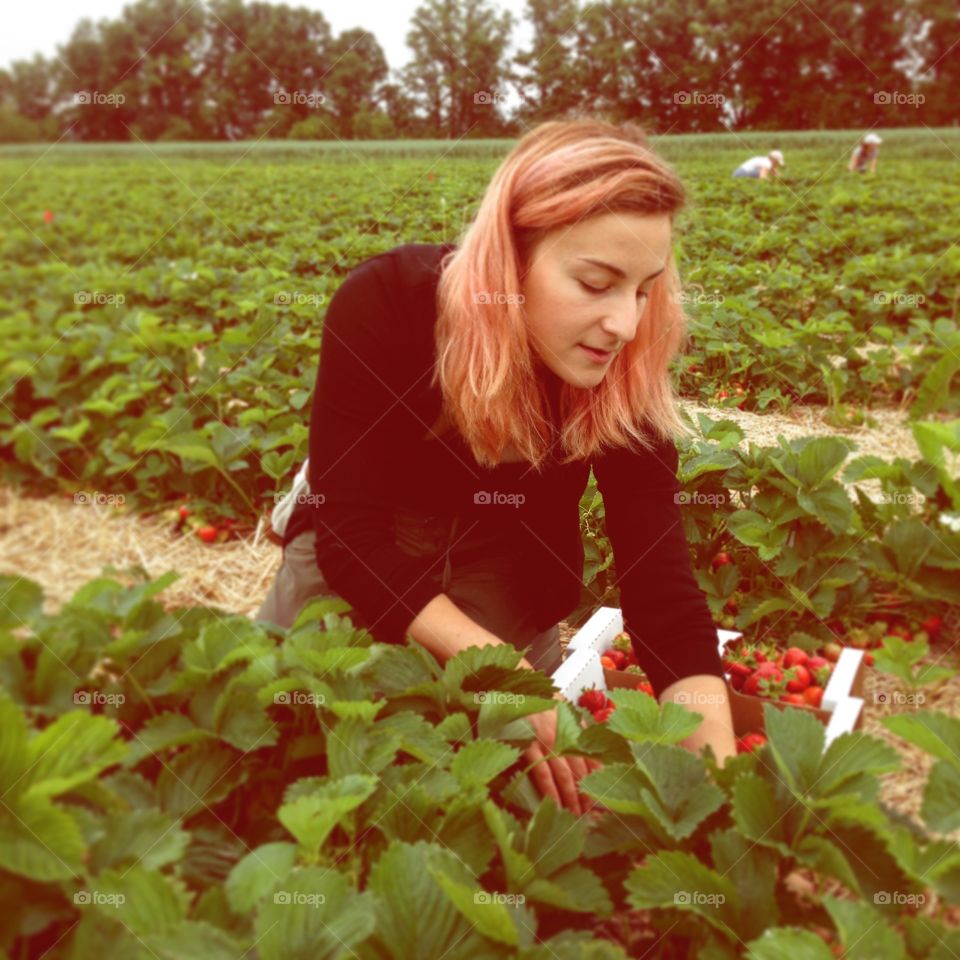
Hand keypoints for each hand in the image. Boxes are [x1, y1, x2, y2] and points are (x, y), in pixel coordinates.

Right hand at [521, 691, 603, 815]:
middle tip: (589, 815)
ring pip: (563, 775)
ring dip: (571, 798)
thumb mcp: (561, 708)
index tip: (602, 796)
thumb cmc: (536, 699)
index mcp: (573, 726)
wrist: (512, 685)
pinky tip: (555, 805)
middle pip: (580, 770)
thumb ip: (575, 728)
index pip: (592, 757)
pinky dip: (550, 791)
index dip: (597, 779)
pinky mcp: (527, 745)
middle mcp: (563, 733)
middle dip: (585, 794)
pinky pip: (541, 773)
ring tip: (575, 815)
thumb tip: (591, 753)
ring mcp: (545, 740)